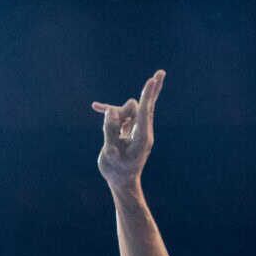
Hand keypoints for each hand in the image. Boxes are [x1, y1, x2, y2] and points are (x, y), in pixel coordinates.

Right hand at [92, 70, 164, 189]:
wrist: (121, 182)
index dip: (146, 96)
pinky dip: (109, 113)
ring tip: (111, 139)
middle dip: (152, 90)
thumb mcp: (110, 153)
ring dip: (114, 115)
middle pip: (147, 105)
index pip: (145, 112)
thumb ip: (110, 130)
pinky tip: (95, 107)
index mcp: (142, 138)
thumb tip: (110, 109)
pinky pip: (121, 115)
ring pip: (126, 110)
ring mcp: (137, 129)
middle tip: (161, 73)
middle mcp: (143, 131)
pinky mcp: (130, 129)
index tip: (152, 81)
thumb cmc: (117, 171)